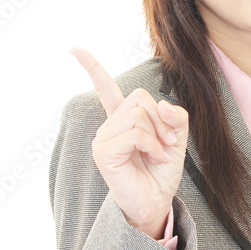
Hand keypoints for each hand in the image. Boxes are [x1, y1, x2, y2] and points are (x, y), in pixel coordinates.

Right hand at [70, 47, 188, 238]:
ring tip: (160, 153)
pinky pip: (134, 132)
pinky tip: (154, 158)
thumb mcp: (177, 137)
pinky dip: (152, 144)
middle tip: (168, 141)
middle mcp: (109, 127)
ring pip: (138, 114)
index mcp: (123, 120)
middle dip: (160, 117)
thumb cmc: (162, 171)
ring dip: (158, 134)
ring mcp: (103, 138)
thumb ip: (175, 116)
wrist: (156, 201)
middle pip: (139, 97)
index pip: (105, 88)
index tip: (74, 48)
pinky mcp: (104, 152)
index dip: (92, 67)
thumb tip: (161, 104)